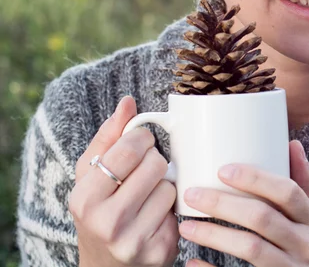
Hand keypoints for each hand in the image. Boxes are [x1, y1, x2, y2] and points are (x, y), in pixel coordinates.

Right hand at [69, 96, 179, 266]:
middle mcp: (107, 223)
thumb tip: (128, 102)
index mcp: (84, 198)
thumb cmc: (99, 209)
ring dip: (165, 185)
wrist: (106, 266)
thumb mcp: (90, 174)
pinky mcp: (160, 252)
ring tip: (148, 195)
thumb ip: (108, 136)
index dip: (142, 140)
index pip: (128, 150)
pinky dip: (172, 207)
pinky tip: (156, 215)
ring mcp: (134, 241)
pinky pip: (180, 210)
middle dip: (154, 161)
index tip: (140, 144)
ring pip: (171, 187)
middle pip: (155, 165)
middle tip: (145, 170)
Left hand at [178, 140, 308, 266]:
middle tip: (192, 195)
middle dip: (223, 204)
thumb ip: (305, 183)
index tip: (223, 170)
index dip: (255, 179)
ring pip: (251, 248)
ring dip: (215, 235)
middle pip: (262, 217)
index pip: (287, 192)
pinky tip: (194, 262)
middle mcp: (305, 244)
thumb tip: (292, 144)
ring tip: (187, 226)